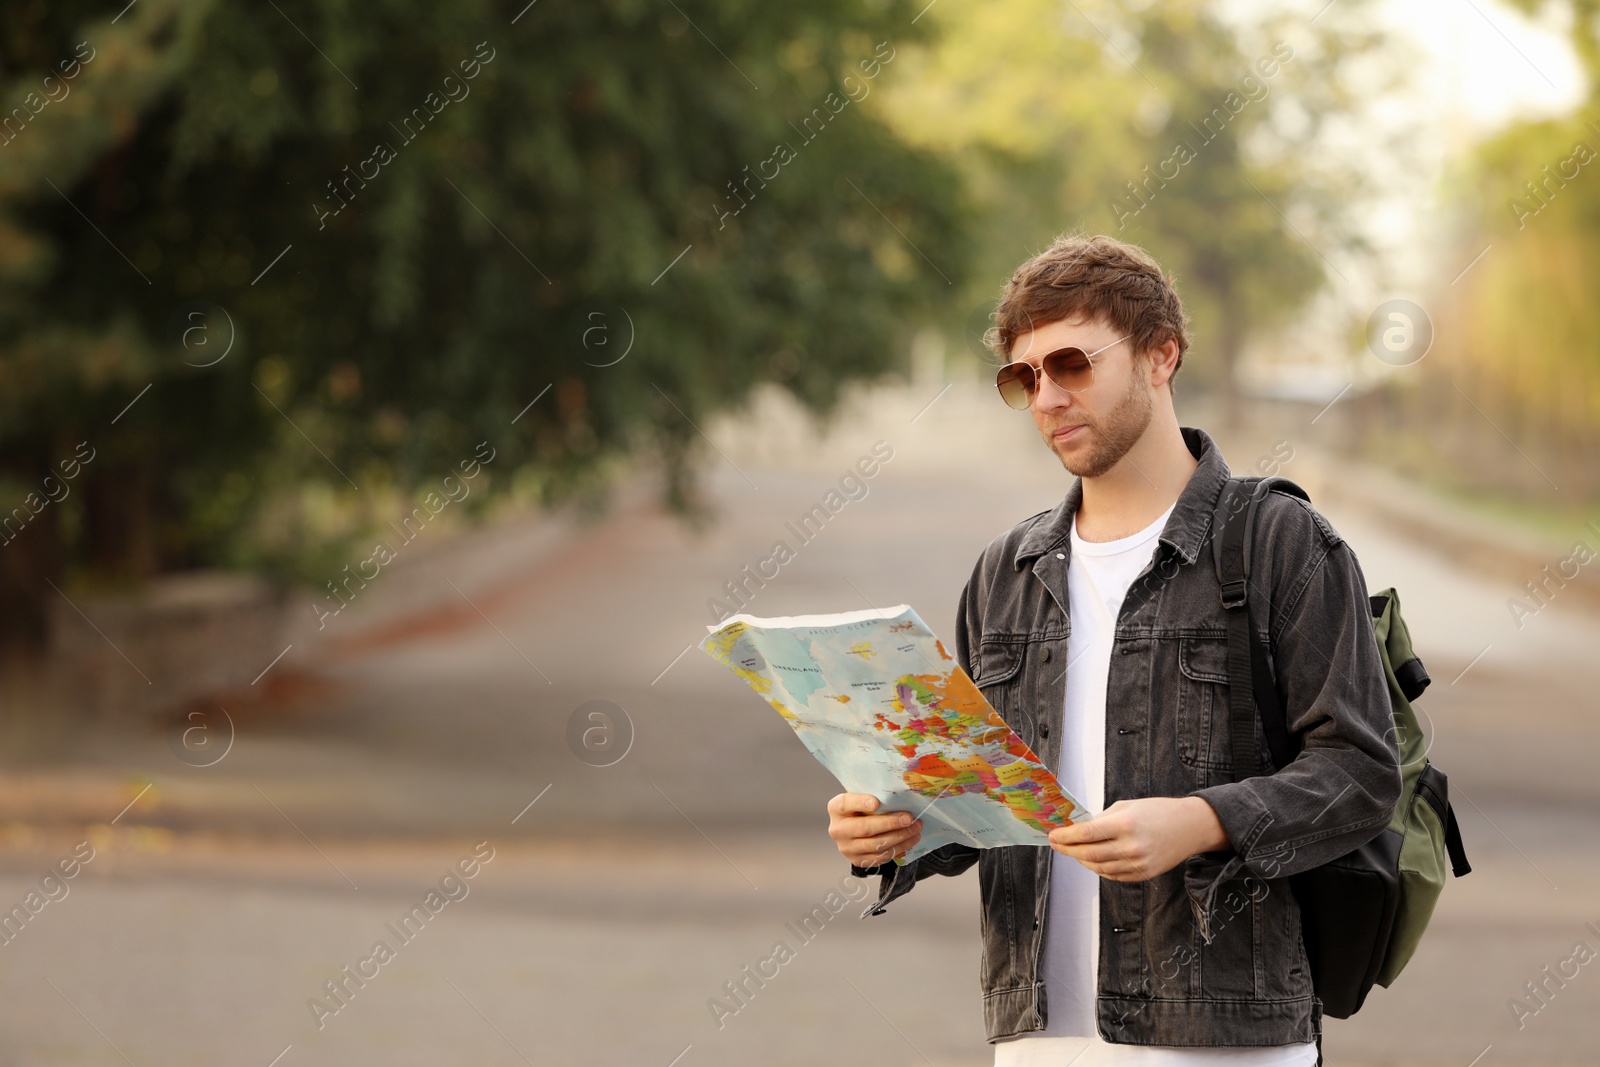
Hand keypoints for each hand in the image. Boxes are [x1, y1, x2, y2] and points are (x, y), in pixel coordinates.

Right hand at [827, 792, 921, 867]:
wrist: (854, 830)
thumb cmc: (861, 809)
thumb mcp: (861, 797)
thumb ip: (873, 794)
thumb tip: (899, 792)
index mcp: (836, 808)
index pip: (846, 803)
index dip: (861, 803)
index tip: (876, 803)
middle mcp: (838, 829)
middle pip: (865, 828)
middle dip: (890, 823)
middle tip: (909, 818)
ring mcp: (846, 848)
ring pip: (876, 845)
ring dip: (899, 837)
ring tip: (915, 829)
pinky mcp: (857, 861)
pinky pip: (880, 857)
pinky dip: (898, 848)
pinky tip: (910, 840)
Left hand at [1047, 796, 1229, 880]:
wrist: (1190, 827)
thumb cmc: (1158, 811)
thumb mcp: (1126, 806)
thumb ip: (1102, 819)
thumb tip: (1077, 829)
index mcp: (1125, 824)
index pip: (1085, 834)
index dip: (1065, 836)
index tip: (1052, 835)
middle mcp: (1131, 847)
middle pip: (1088, 854)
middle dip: (1067, 849)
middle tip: (1055, 844)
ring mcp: (1138, 864)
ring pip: (1098, 867)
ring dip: (1080, 859)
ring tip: (1072, 851)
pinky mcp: (1143, 875)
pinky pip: (1112, 875)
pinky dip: (1098, 868)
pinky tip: (1091, 859)